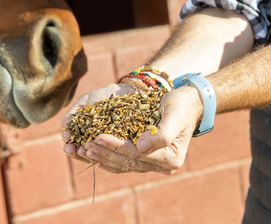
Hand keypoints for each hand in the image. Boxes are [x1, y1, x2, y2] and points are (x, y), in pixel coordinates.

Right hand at [60, 82, 133, 163]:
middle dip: (75, 152)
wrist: (121, 90)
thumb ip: (72, 114)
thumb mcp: (83, 103)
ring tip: (83, 149)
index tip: (67, 140)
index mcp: (84, 135)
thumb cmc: (100, 97)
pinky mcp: (121, 142)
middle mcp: (95, 142)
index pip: (74, 146)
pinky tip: (98, 146)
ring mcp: (107, 143)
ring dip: (88, 154)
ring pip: (97, 154)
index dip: (69, 146)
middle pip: (83, 153)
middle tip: (72, 149)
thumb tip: (64, 126)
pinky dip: (105, 149)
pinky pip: (112, 149)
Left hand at [62, 84, 202, 174]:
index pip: (136, 154)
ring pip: (123, 164)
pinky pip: (124, 163)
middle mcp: (162, 166)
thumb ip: (163, 133)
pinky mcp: (146, 159)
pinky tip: (94, 156)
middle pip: (127, 161)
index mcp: (170, 158)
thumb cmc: (180, 106)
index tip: (97, 137)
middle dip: (104, 152)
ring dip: (102, 157)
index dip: (115, 146)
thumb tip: (142, 147)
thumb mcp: (175, 114)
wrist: (187, 104)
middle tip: (83, 144)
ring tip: (83, 149)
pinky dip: (109, 159)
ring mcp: (153, 164)